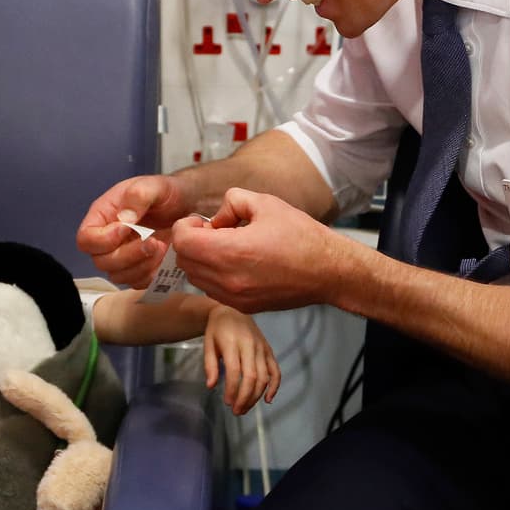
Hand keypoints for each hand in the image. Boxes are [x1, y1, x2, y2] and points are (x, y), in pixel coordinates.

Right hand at [75, 175, 189, 287]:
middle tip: (153, 241)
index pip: (86, 239)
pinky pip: (137, 282)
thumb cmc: (167, 192)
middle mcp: (108, 239)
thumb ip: (138, 197)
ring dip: (141, 266)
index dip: (103, 240)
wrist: (188, 205)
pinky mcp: (139, 268)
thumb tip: (124, 219)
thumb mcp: (154, 185)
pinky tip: (165, 256)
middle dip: (128, 255)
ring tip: (161, 247)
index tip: (127, 229)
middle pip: (101, 261)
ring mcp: (123, 256)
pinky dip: (151, 274)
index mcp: (103, 216)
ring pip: (118, 275)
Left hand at [173, 188, 341, 313]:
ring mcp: (234, 297)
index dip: (185, 226)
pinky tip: (235, 263)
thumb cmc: (301, 236)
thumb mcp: (265, 203)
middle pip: (184, 260)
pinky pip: (212, 290)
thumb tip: (216, 219)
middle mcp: (227, 279)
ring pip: (195, 278)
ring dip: (200, 260)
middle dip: (191, 242)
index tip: (201, 221)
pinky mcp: (243, 307)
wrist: (327, 271)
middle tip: (212, 231)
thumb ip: (231, 202)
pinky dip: (213, 275)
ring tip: (224, 247)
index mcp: (230, 252)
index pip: (182, 240)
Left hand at [203, 305, 280, 414]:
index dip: (232, 389)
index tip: (227, 402)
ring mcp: (261, 348)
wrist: (233, 308)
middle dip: (245, 397)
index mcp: (232, 342)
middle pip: (251, 376)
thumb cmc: (217, 329)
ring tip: (245, 408)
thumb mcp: (208, 344)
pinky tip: (267, 399)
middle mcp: (250, 345)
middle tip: (237, 411)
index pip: (234, 371)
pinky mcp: (268, 350)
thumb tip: (211, 386)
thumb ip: (209, 365)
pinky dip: (274, 386)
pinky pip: (276, 370)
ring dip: (256, 396)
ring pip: (264, 377)